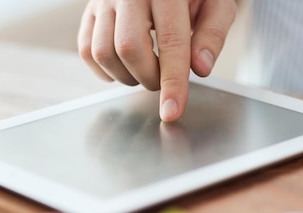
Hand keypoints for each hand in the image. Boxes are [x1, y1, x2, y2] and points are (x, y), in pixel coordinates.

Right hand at [78, 0, 236, 121]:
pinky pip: (86, 50)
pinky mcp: (89, 10)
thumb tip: (200, 69)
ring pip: (103, 52)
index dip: (172, 82)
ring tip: (147, 70)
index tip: (172, 111)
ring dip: (127, 76)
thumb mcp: (215, 4)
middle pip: (129, 49)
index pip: (170, 42)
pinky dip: (106, 71)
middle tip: (164, 77)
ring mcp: (104, 0)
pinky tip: (126, 67)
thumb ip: (213, 34)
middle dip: (149, 78)